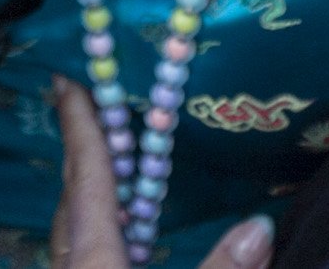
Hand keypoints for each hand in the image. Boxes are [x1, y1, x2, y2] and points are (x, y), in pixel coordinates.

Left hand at [48, 79, 274, 268]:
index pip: (87, 178)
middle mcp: (70, 266)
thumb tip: (260, 225)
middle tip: (94, 105)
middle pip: (72, 196)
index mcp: (92, 260)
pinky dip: (94, 228)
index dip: (80, 125)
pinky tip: (120, 235)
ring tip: (112, 163)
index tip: (67, 78)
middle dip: (83, 149)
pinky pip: (77, 252)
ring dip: (88, 192)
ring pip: (71, 228)